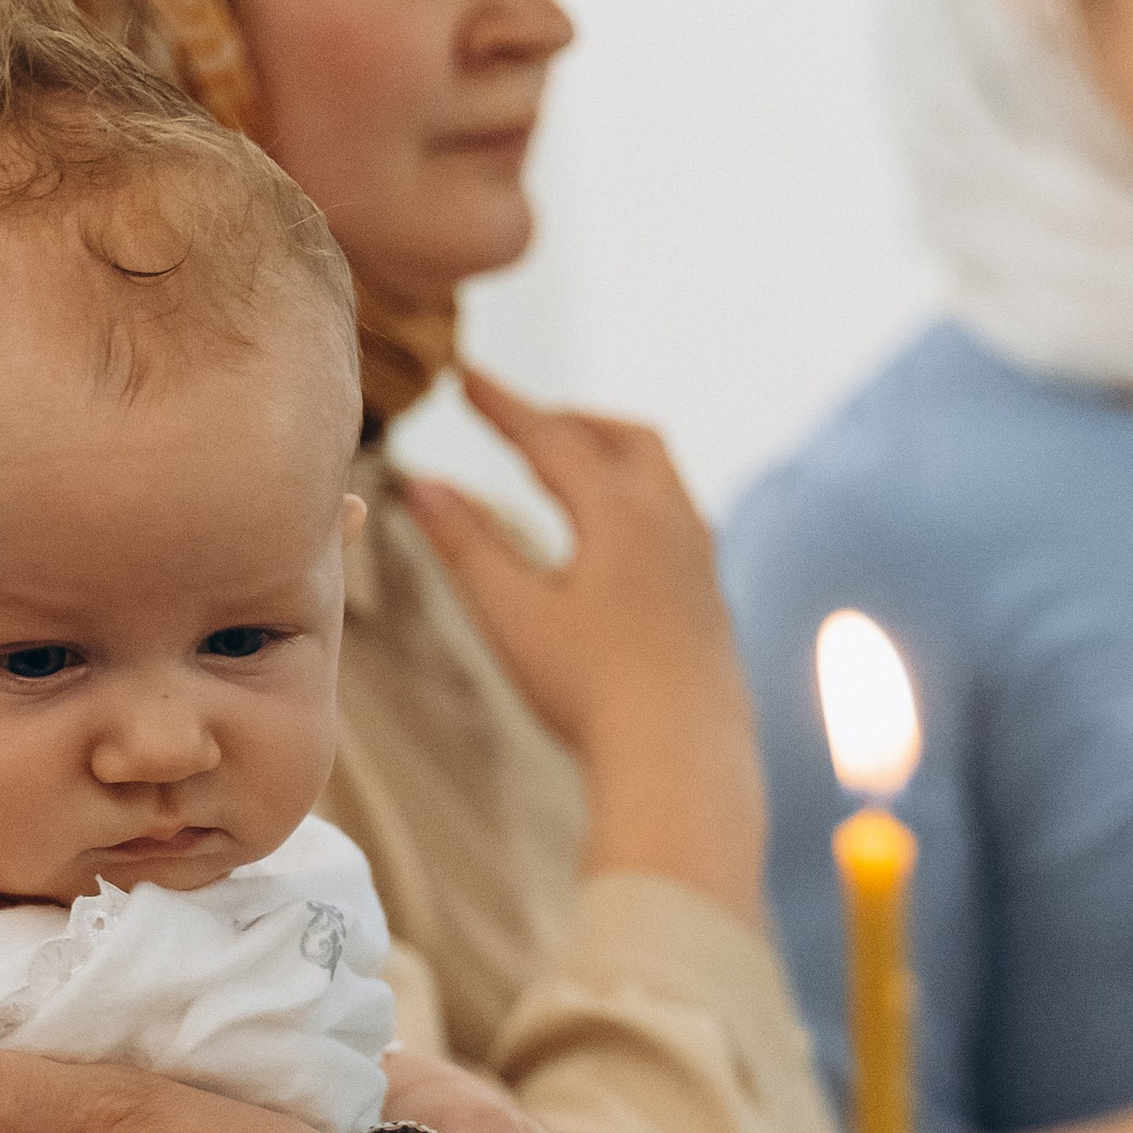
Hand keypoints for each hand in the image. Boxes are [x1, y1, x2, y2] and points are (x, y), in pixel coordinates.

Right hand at [397, 371, 767, 924]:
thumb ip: (467, 545)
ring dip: (615, 456)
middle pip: (626, 439)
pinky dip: (641, 501)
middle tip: (526, 422)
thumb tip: (420, 485)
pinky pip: (680, 520)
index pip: (550, 439)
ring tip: (576, 470)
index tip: (465, 376)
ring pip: (663, 478)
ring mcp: (701, 561)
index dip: (503, 406)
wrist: (683, 756)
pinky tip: (621, 545)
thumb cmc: (592, 691)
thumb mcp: (514, 616)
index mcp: (620, 513)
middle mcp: (672, 522)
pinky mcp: (712, 601)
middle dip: (572, 421)